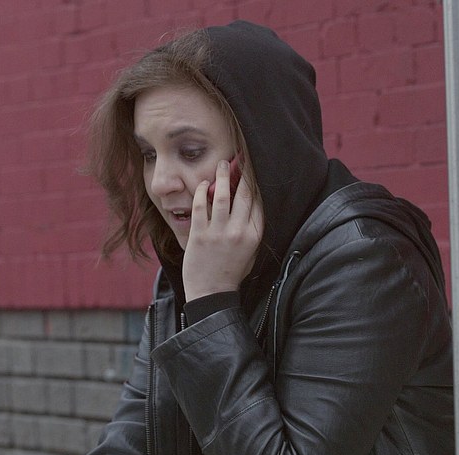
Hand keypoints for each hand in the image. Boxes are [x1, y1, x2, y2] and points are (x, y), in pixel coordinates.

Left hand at [182, 159, 263, 301]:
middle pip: (244, 193)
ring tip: (220, 165)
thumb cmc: (232, 271)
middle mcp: (239, 231)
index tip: (253, 165)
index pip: (259, 200)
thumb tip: (252, 201)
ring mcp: (218, 233)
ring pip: (222, 196)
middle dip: (243, 171)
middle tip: (239, 157)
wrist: (211, 293)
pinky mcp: (199, 235)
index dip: (256, 180)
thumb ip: (253, 228)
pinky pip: (200, 206)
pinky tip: (202, 184)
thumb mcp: (251, 250)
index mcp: (255, 234)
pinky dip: (201, 192)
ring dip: (222, 176)